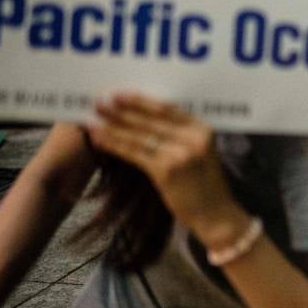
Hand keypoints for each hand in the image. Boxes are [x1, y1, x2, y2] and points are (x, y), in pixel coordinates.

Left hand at [86, 92, 244, 242]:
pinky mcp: (166, 171)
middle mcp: (193, 137)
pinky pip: (135, 153)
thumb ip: (182, 135)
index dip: (140, 100)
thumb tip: (147, 120)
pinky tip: (99, 139)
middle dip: (122, 109)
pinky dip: (115, 145)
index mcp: (202, 128)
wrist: (215, 214)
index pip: (167, 108)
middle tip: (99, 101)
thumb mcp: (201, 152)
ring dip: (113, 126)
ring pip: (139, 135)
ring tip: (92, 119)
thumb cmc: (204, 184)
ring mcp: (180, 154)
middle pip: (150, 119)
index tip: (118, 93)